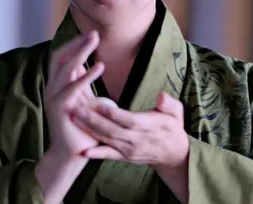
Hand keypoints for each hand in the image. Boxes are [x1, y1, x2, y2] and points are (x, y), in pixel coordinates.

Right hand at [44, 31, 104, 158]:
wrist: (72, 154)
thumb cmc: (81, 125)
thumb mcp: (83, 99)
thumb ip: (82, 83)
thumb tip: (86, 63)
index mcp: (58, 84)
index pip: (62, 57)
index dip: (74, 44)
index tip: (91, 34)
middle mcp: (53, 88)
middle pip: (61, 57)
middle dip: (77, 43)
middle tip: (94, 33)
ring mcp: (54, 98)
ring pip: (65, 68)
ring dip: (80, 52)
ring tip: (94, 41)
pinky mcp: (60, 110)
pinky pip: (73, 88)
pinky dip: (86, 76)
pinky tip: (100, 66)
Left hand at [71, 92, 189, 169]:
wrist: (174, 153)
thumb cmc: (173, 127)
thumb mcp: (177, 112)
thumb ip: (169, 104)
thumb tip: (161, 96)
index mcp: (149, 125)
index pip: (129, 120)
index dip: (114, 114)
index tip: (100, 105)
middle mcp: (137, 139)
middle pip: (113, 130)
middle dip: (94, 120)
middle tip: (77, 109)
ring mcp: (130, 150)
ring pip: (108, 140)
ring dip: (90, 131)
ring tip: (75, 120)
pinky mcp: (125, 156)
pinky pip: (109, 155)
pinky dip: (97, 154)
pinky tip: (84, 151)